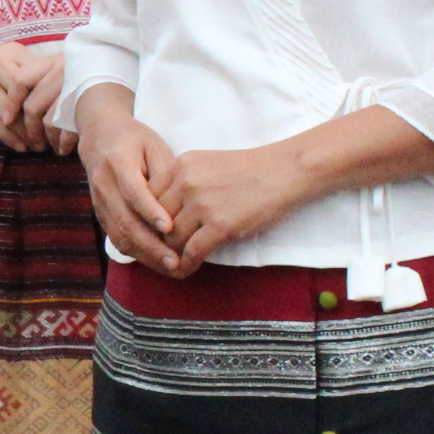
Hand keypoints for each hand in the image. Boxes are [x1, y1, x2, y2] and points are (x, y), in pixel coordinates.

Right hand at [0, 35, 65, 152]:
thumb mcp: (14, 58)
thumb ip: (36, 69)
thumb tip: (68, 86)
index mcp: (9, 54)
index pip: (35, 80)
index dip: (49, 100)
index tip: (61, 117)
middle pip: (22, 98)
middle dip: (38, 121)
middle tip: (53, 137)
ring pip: (8, 114)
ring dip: (25, 134)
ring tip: (38, 146)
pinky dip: (9, 138)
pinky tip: (21, 146)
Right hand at [77, 97, 190, 276]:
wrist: (99, 136)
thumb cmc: (135, 140)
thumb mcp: (155, 146)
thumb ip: (165, 174)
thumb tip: (175, 208)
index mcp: (118, 162)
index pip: (133, 191)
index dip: (150, 211)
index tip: (170, 227)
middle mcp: (104, 185)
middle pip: (125, 221)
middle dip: (150, 245)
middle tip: (175, 261)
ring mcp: (98, 202)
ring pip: (119, 235)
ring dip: (145, 255)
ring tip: (170, 267)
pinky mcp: (100, 214)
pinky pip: (116, 238)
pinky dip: (137, 252)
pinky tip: (157, 260)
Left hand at [159, 142, 313, 270]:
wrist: (284, 171)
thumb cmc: (249, 170)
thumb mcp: (207, 164)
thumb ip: (183, 182)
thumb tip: (161, 212)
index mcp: (181, 165)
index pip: (149, 197)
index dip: (151, 218)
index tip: (155, 231)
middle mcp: (186, 182)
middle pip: (157, 219)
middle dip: (159, 237)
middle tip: (163, 251)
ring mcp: (203, 204)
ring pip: (172, 238)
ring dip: (173, 253)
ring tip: (176, 261)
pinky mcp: (220, 225)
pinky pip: (192, 251)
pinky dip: (187, 264)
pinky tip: (188, 269)